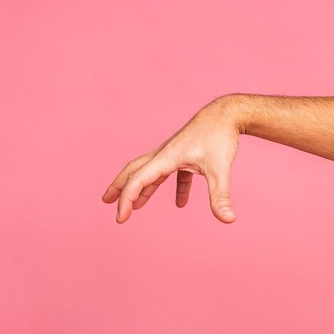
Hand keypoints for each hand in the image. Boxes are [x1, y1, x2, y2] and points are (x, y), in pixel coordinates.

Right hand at [101, 96, 240, 223]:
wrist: (228, 113)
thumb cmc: (221, 136)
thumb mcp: (220, 169)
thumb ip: (220, 196)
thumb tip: (228, 219)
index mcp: (166, 158)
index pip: (138, 180)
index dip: (126, 199)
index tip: (120, 219)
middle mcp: (165, 154)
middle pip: (134, 171)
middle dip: (119, 187)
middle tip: (106, 202)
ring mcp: (175, 153)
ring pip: (151, 172)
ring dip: (142, 189)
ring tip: (135, 207)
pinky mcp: (187, 154)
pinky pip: (175, 174)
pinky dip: (174, 188)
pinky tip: (180, 204)